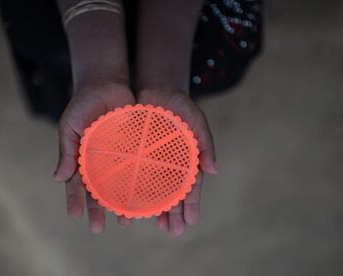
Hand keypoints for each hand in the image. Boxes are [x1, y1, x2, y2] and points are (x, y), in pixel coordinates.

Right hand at [53, 83, 134, 232]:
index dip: (75, 200)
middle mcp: (100, 163)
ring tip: (125, 221)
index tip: (75, 216)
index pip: (76, 184)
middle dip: (97, 210)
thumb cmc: (82, 105)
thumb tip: (57, 178)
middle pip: (99, 191)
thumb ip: (66, 151)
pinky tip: (144, 197)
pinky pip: (137, 168)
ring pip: (119, 185)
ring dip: (120, 203)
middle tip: (97, 228)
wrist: (105, 84)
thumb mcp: (69, 126)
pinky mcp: (134, 149)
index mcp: (82, 159)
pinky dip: (140, 183)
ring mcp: (117, 158)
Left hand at [137, 88, 217, 235]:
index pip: (190, 186)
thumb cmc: (180, 105)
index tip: (190, 223)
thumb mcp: (197, 120)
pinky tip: (128, 204)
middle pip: (171, 192)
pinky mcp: (135, 155)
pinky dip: (131, 190)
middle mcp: (169, 164)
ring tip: (153, 225)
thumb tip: (214, 171)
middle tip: (173, 232)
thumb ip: (206, 143)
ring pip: (152, 189)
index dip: (191, 204)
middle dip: (173, 213)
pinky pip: (133, 175)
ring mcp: (152, 161)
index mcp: (186, 159)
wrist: (156, 89)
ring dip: (153, 207)